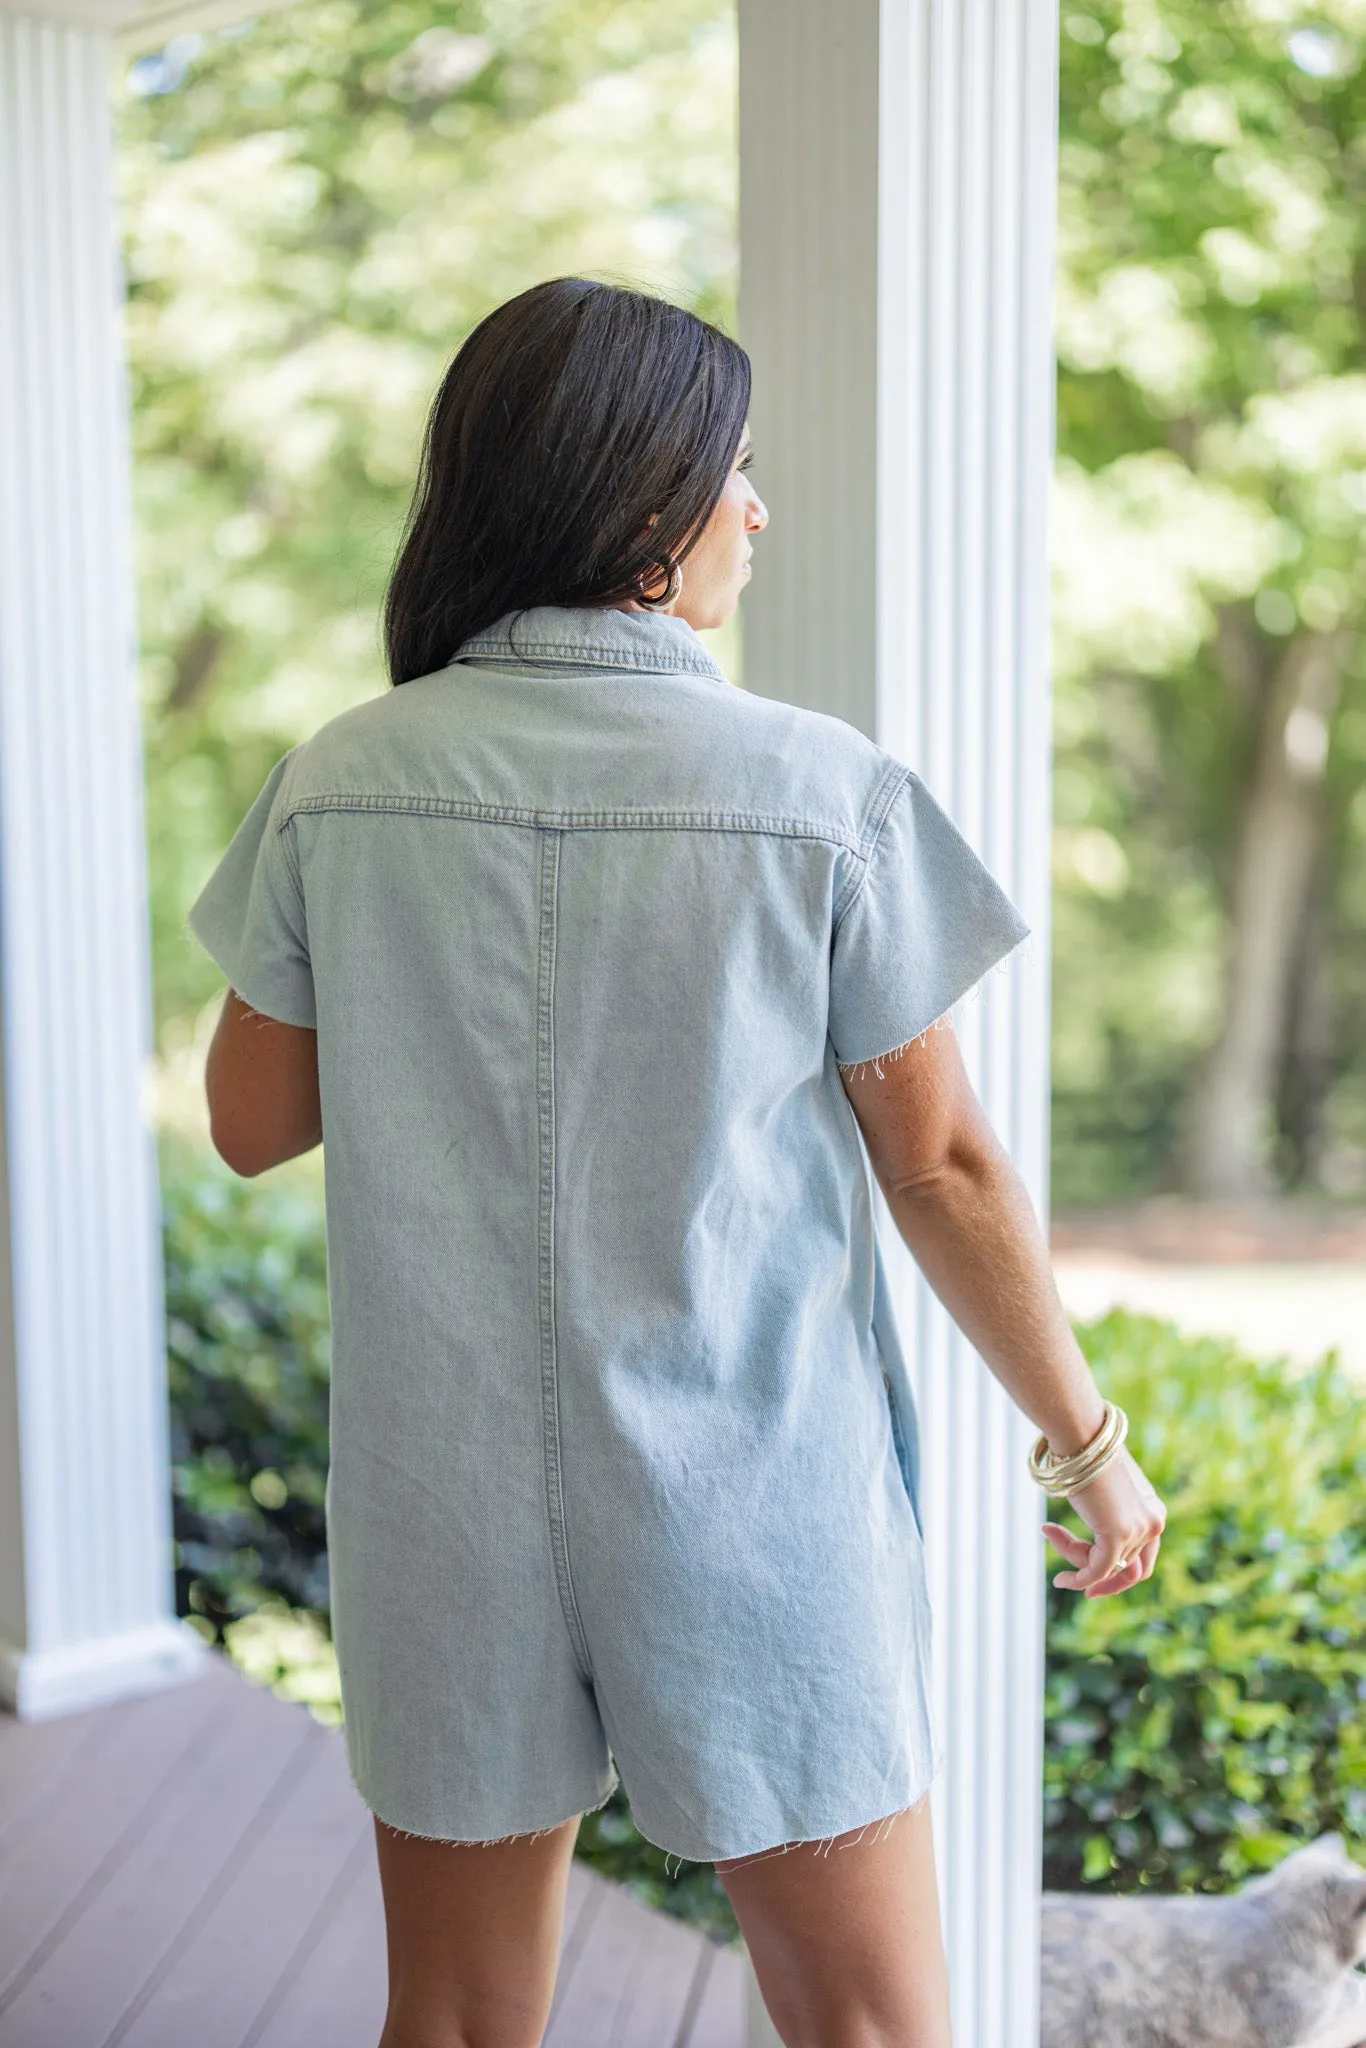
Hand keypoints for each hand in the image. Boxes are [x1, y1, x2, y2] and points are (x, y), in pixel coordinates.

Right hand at [1042, 1448, 1165, 1598]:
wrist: (1080, 1435)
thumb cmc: (1086, 1453)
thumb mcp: (1103, 1488)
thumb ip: (1107, 1514)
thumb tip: (1090, 1540)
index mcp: (1153, 1510)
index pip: (1143, 1557)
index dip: (1118, 1575)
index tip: (1092, 1582)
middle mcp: (1153, 1522)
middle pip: (1127, 1568)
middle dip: (1101, 1580)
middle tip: (1075, 1586)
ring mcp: (1138, 1529)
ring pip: (1105, 1566)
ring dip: (1074, 1557)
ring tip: (1050, 1533)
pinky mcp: (1119, 1535)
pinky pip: (1097, 1569)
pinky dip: (1079, 1579)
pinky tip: (1060, 1579)